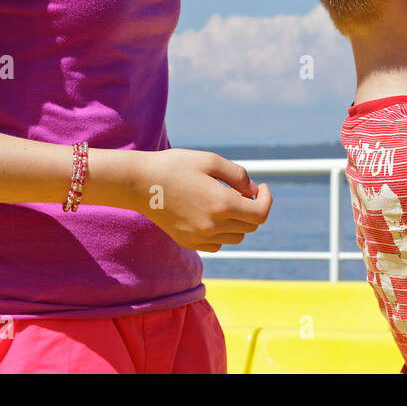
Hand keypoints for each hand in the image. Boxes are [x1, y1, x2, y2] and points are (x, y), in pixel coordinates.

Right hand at [134, 149, 272, 252]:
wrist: (139, 183)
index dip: (266, 200)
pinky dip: (222, 233)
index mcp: (222, 205)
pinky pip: (218, 244)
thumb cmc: (176, 166)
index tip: (261, 188)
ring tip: (225, 201)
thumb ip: (239, 176)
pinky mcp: (187, 242)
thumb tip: (254, 191)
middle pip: (250, 227)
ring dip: (239, 222)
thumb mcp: (211, 160)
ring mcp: (199, 237)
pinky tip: (212, 215)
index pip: (260, 215)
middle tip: (241, 191)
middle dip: (253, 208)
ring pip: (236, 237)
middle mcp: (213, 226)